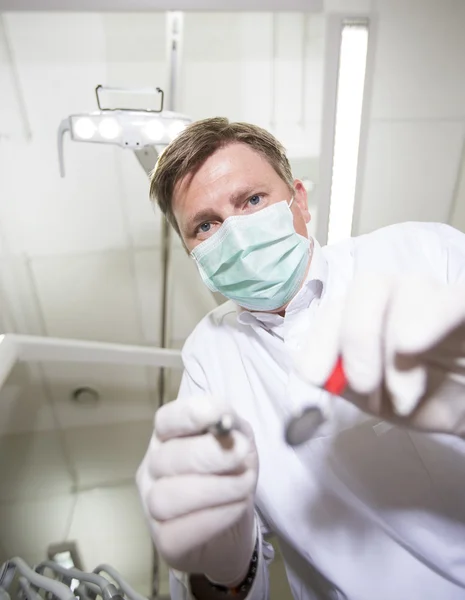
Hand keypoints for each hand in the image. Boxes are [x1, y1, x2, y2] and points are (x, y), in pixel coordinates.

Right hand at [136, 394, 257, 585]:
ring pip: (166, 497)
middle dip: (208, 455)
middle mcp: (153, 468)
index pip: (165, 420)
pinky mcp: (164, 541)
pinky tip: (236, 508)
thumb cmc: (232, 476)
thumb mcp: (240, 441)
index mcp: (169, 437)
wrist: (234, 532)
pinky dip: (214, 517)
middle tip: (242, 453)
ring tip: (245, 485)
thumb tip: (222, 418)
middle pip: (166, 458)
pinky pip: (179, 530)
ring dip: (213, 489)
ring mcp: (152, 505)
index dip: (187, 416)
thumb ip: (231, 426)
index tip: (216, 416)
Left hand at [296, 275, 464, 435]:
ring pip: (412, 289)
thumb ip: (342, 381)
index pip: (336, 307)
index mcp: (371, 311)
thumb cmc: (423, 399)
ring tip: (404, 395)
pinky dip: (438, 313)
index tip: (314, 376)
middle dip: (357, 334)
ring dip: (396, 345)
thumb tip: (309, 371)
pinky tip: (412, 343)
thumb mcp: (376, 398)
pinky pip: (458, 299)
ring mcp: (440, 297)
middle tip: (363, 384)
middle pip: (368, 284)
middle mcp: (403, 294)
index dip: (320, 337)